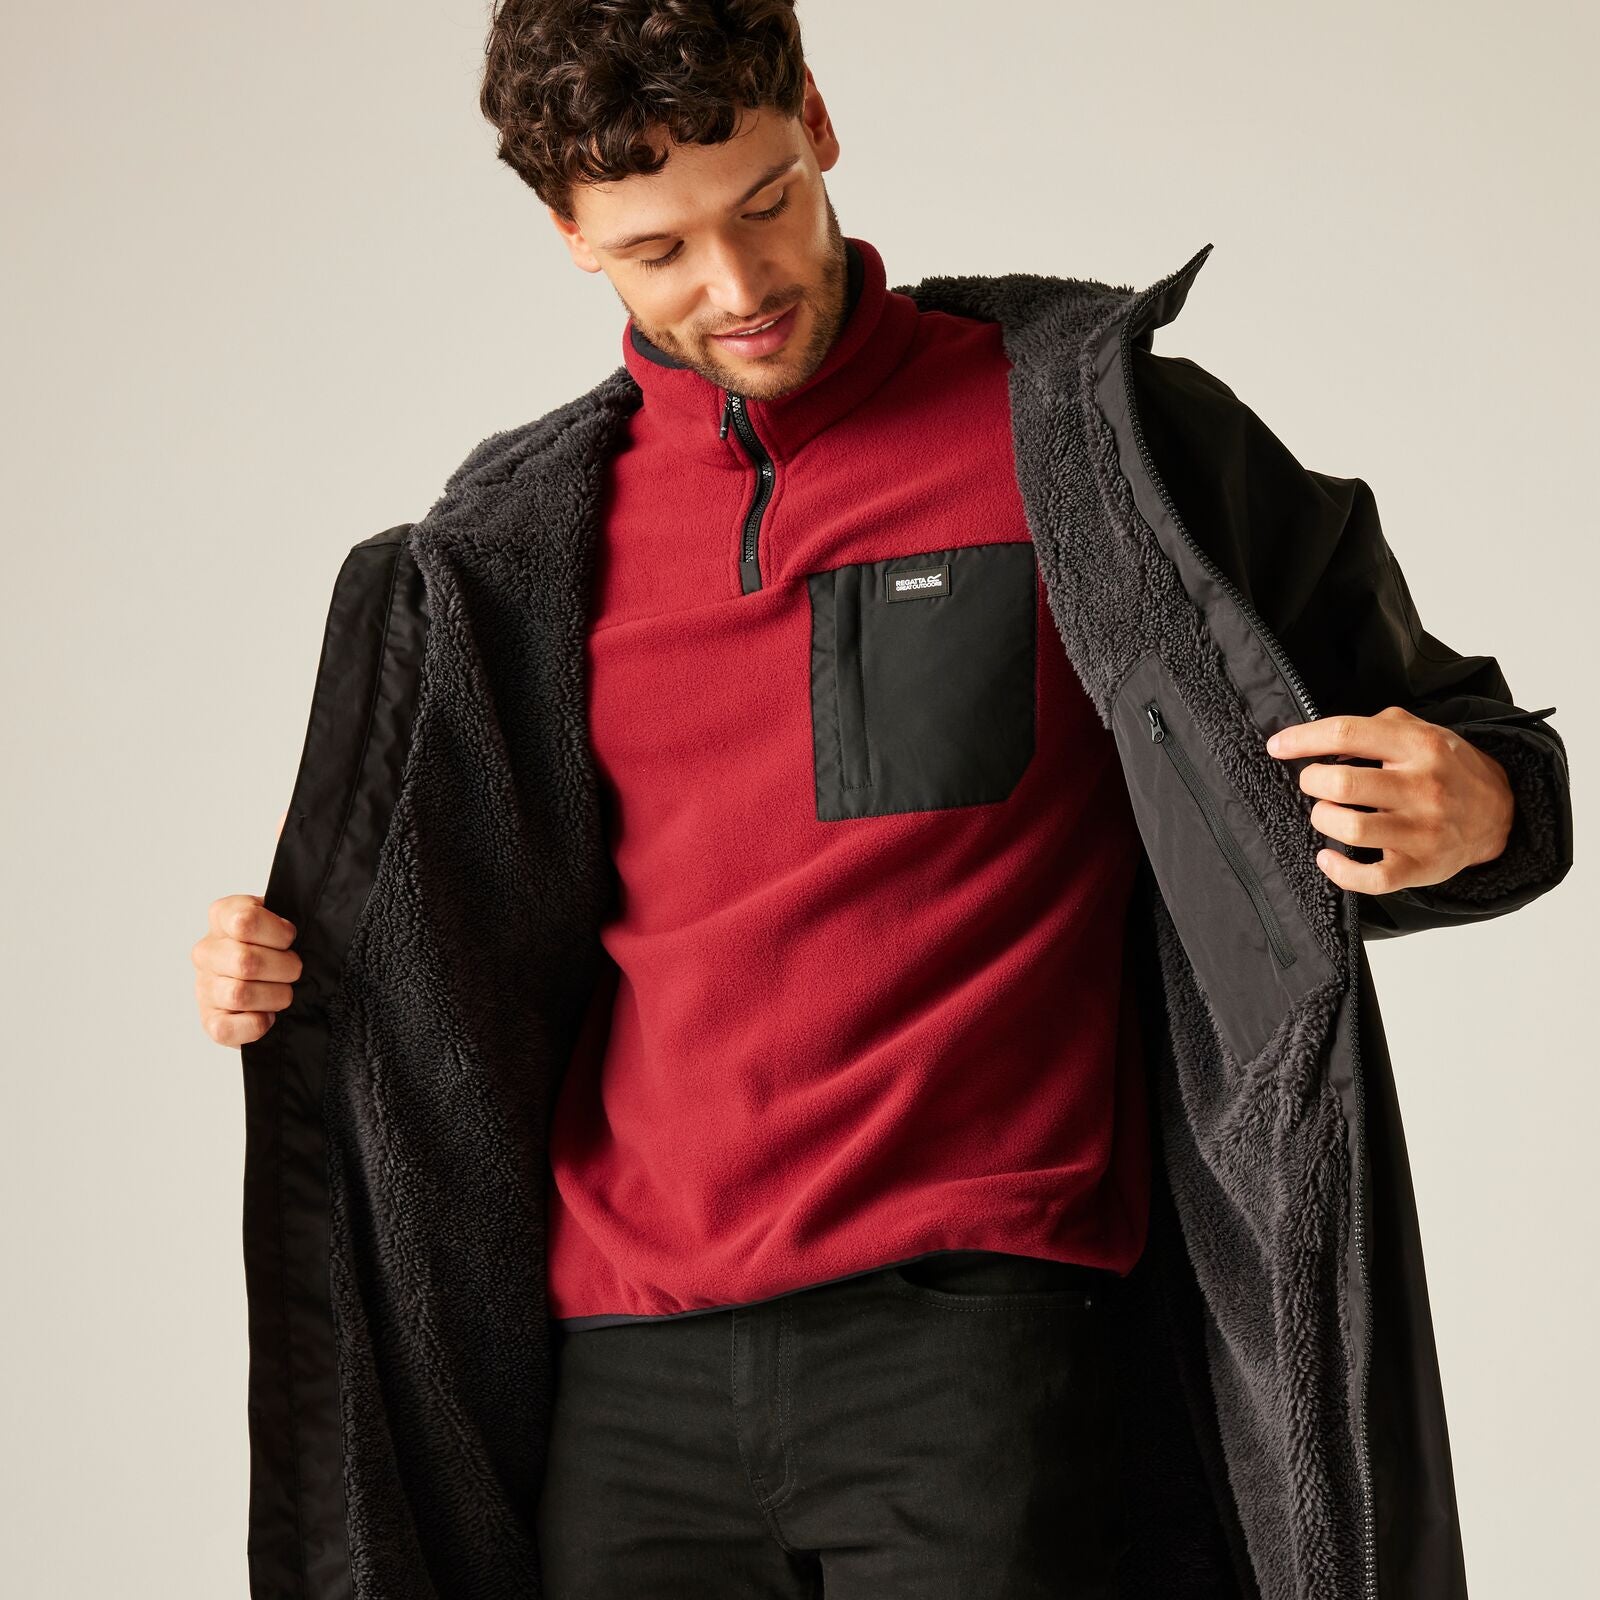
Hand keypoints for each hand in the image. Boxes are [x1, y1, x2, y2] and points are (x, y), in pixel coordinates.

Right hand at [191, 811, 300, 1046]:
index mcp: (226, 914)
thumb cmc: (296, 937)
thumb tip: (287, 818)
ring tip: (287, 992)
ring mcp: (206, 986)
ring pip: (237, 993)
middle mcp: (209, 949)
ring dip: (275, 995)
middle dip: (283, 968)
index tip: (294, 934)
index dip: (275, 930)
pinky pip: (222, 1028)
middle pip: (243, 961)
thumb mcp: (302, 896)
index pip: (239, 918)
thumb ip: (294, 853)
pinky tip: (269, 1016)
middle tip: (299, 967)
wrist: (297, 978)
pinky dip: (253, 1025)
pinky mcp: (212, 1020)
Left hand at [1264, 705, 1514, 893]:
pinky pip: (1369, 878)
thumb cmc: (1447, 769)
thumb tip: (1320, 738)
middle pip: (1342, 784)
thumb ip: (1377, 727)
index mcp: (1418, 746)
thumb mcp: (1423, 732)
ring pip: (1349, 828)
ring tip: (1327, 813)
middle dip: (1312, 781)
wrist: (1502, 812)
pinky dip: (1338, 870)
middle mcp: (1423, 787)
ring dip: (1322, 819)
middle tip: (1314, 782)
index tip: (1277, 746)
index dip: (1303, 739)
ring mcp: (1422, 831)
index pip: (1347, 734)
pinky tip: (1328, 857)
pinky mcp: (1420, 867)